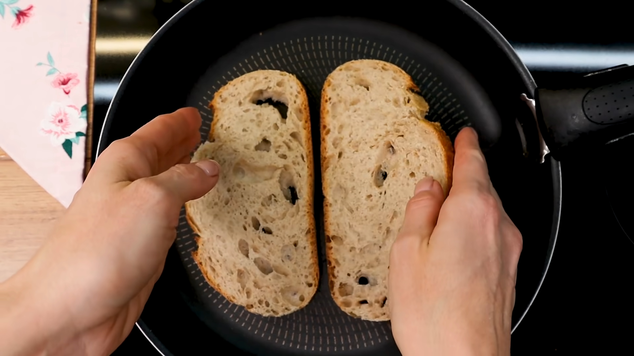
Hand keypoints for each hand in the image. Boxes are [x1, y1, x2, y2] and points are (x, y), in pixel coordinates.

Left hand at [0, 108, 218, 355]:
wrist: (71, 307)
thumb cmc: (100, 249)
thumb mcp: (153, 198)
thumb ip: (186, 178)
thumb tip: (209, 167)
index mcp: (126, 162)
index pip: (159, 130)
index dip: (180, 120)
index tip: (197, 113)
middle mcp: (128, 186)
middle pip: (161, 155)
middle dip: (184, 143)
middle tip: (207, 134)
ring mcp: (133, 217)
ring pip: (166, 187)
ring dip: (187, 175)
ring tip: (209, 166)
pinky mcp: (141, 247)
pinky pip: (169, 219)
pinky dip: (185, 209)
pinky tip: (196, 209)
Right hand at [388, 127, 521, 355]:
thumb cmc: (435, 316)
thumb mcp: (408, 251)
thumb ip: (419, 210)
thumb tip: (427, 188)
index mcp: (472, 210)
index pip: (473, 161)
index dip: (465, 143)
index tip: (463, 133)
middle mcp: (498, 225)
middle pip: (482, 186)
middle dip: (462, 175)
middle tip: (438, 173)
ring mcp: (507, 250)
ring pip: (486, 211)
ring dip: (465, 204)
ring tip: (435, 216)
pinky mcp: (508, 271)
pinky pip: (490, 234)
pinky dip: (472, 228)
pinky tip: (450, 245)